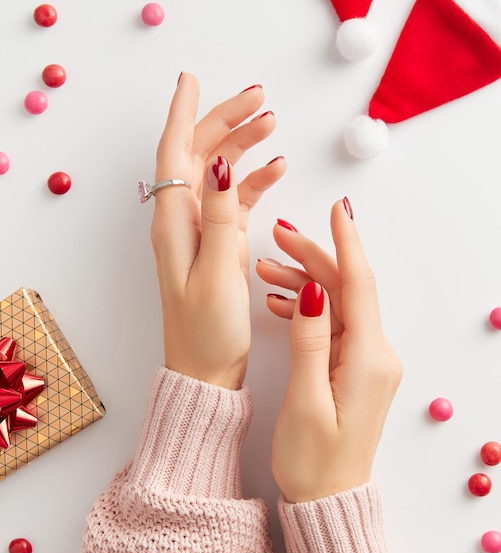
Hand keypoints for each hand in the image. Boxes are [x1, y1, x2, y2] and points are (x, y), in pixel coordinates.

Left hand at [151, 74, 285, 389]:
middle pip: (198, 155)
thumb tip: (216, 163)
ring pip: (219, 174)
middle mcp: (183, 222)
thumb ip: (218, 218)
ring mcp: (202, 232)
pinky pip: (235, 202)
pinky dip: (254, 182)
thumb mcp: (215, 274)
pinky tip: (275, 169)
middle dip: (225, 121)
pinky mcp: (219, 246)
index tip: (192, 80)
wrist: (206, 372)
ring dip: (242, 146)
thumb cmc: (207, 333)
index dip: (183, 113)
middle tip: (259, 98)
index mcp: (175, 225)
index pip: (173, 154)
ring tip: (272, 123)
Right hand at [256, 199, 401, 501]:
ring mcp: (366, 362)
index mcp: (368, 359)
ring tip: (265, 269)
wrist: (328, 500)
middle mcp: (375, 355)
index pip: (359, 286)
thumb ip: (310, 341)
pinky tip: (279, 305)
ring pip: (336, 305)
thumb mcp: (305, 400)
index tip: (337, 210)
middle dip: (313, 258)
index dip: (346, 244)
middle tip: (277, 236)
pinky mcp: (354, 370)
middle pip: (346, 290)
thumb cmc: (314, 460)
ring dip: (304, 283)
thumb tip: (312, 290)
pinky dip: (307, 311)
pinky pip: (332, 327)